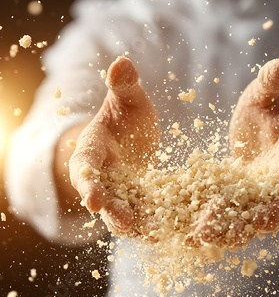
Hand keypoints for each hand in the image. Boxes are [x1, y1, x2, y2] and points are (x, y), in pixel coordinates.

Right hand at [69, 56, 159, 234]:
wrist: (133, 139)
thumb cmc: (125, 117)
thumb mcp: (127, 101)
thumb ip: (124, 87)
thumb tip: (121, 62)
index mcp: (91, 153)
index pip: (85, 170)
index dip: (88, 184)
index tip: (93, 198)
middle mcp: (103, 180)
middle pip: (103, 200)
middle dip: (111, 211)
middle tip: (125, 222)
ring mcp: (122, 195)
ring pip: (124, 215)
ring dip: (137, 225)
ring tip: (154, 233)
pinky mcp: (141, 205)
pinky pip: (147, 216)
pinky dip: (157, 223)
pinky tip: (175, 229)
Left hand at [188, 59, 278, 247]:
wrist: (259, 141)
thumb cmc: (267, 116)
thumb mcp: (265, 98)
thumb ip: (271, 86)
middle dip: (272, 212)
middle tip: (260, 221)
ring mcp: (262, 200)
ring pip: (254, 219)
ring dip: (236, 229)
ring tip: (212, 236)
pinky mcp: (239, 208)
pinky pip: (230, 221)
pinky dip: (214, 229)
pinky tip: (190, 236)